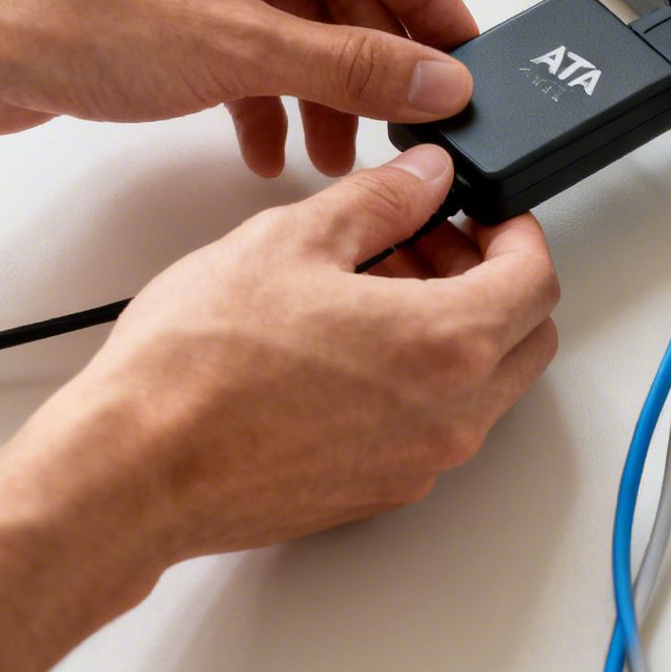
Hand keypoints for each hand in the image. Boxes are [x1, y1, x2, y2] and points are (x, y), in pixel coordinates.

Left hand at [0, 0, 479, 174]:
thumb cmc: (67, 13)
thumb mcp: (244, 48)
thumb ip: (355, 67)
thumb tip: (434, 77)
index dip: (431, 1)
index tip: (462, 55)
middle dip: (370, 62)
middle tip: (407, 117)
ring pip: (292, 18)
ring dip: (318, 87)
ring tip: (334, 149)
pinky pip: (245, 39)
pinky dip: (265, 90)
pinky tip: (266, 142)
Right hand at [18, 144, 560, 557]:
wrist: (132, 470)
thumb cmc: (196, 368)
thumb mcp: (292, 240)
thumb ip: (380, 200)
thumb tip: (423, 179)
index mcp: (446, 344)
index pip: (537, 278)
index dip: (516, 229)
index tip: (483, 211)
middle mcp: (450, 416)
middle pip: (525, 338)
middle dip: (492, 279)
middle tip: (428, 241)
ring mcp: (417, 464)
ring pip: (481, 386)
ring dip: (453, 328)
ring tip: (371, 285)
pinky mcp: (378, 492)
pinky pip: (432, 425)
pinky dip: (418, 378)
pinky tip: (347, 344)